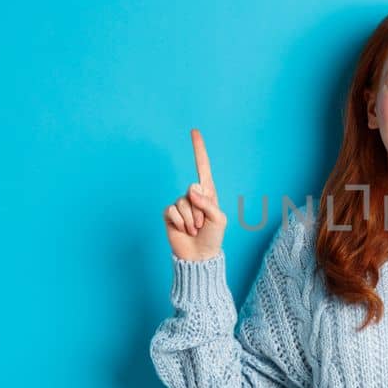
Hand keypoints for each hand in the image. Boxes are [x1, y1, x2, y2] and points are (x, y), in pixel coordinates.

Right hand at [164, 129, 227, 260]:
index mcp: (208, 193)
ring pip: (182, 203)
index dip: (198, 150)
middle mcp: (193, 196)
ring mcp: (181, 204)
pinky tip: (183, 230)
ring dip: (191, 220)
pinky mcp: (169, 214)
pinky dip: (180, 223)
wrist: (199, 256)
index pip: (203, 167)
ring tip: (194, 230)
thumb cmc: (213, 237)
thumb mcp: (218, 219)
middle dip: (200, 210)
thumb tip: (191, 187)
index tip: (194, 131)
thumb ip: (207, 202)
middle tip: (203, 225)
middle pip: (193, 190)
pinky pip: (172, 211)